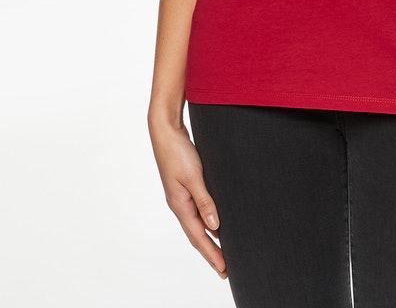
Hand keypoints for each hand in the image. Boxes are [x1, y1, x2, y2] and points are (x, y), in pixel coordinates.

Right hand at [149, 118, 226, 277]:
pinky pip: (198, 211)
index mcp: (180, 206)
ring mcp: (182, 196)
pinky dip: (208, 221)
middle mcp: (180, 205)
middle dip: (210, 253)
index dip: (211, 254)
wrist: (166, 131)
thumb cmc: (177, 152)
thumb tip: (214, 226)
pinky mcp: (186, 186)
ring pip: (198, 224)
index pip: (198, 237)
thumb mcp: (194, 177)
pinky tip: (217, 223)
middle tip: (224, 269)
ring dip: (210, 239)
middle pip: (197, 236)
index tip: (223, 269)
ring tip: (223, 251)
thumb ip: (205, 201)